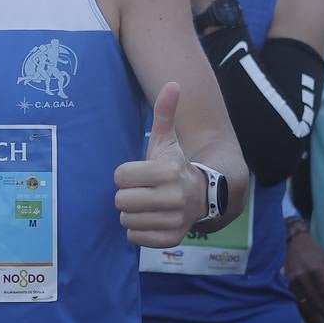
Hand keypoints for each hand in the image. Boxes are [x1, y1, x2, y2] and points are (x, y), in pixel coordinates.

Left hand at [114, 83, 203, 246]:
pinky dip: (138, 231)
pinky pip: (135, 238)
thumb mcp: (168, 140)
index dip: (126, 175)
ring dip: (132, 214)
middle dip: (127, 196)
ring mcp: (173, 220)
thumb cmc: (174, 166)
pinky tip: (151, 220)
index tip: (140, 174)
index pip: (120, 176)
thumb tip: (172, 84)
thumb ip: (165, 112)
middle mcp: (173, 197)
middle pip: (121, 200)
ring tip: (148, 206)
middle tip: (142, 191)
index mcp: (168, 171)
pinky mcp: (171, 239)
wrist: (203, 197)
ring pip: (126, 220)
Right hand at [285, 229, 323, 322]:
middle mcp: (303, 277)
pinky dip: (304, 312)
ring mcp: (293, 281)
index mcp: (316, 270)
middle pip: (316, 301)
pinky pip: (296, 302)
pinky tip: (311, 320)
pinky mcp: (287, 284)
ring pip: (304, 304)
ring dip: (314, 316)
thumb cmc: (314, 252)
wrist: (294, 241)